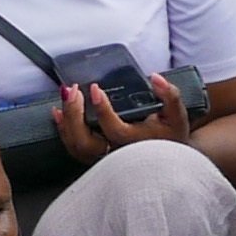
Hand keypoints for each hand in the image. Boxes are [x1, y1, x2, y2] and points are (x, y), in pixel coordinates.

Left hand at [51, 77, 189, 163]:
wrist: (168, 157)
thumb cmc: (170, 134)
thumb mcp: (177, 115)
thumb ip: (170, 95)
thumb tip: (155, 78)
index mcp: (136, 143)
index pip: (114, 130)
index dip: (102, 110)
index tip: (95, 89)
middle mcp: (117, 154)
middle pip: (86, 142)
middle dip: (74, 114)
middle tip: (74, 90)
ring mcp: (103, 157)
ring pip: (76, 146)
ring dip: (66, 120)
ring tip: (65, 95)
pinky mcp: (95, 156)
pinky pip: (73, 147)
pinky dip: (63, 129)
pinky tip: (58, 112)